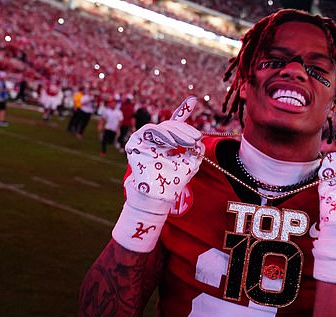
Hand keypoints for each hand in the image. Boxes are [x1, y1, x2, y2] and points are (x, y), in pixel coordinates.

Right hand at [112, 96, 204, 252]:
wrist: (159, 196)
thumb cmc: (173, 181)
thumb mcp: (190, 163)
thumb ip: (196, 149)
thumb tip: (201, 140)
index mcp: (167, 142)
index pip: (175, 123)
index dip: (184, 111)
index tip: (194, 99)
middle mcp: (155, 139)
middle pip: (171, 126)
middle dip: (185, 129)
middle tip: (197, 137)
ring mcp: (144, 140)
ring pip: (161, 127)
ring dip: (177, 132)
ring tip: (189, 141)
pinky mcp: (134, 143)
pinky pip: (150, 131)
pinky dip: (164, 135)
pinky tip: (174, 142)